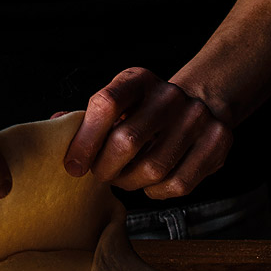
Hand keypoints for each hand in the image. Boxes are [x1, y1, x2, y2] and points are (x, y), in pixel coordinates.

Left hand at [62, 66, 232, 199]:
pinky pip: (178, 183)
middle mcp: (170, 95)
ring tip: (124, 178)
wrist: (201, 102)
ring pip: (152, 168)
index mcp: (138, 79)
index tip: (74, 165)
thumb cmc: (145, 109)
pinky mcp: (217, 143)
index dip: (85, 139)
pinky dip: (157, 191)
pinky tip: (150, 183)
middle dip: (105, 168)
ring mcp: (197, 118)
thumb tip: (53, 124)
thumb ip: (87, 117)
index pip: (106, 104)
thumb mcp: (118, 100)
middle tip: (100, 174)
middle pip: (127, 141)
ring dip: (130, 183)